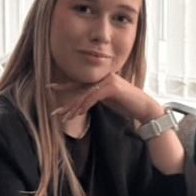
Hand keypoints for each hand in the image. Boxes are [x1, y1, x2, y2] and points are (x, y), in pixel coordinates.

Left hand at [49, 72, 164, 123]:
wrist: (145, 108)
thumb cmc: (127, 105)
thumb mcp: (108, 101)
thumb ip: (96, 98)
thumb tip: (83, 104)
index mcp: (100, 80)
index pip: (79, 83)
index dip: (65, 85)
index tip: (50, 88)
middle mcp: (102, 77)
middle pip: (79, 89)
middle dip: (67, 102)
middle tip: (55, 112)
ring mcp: (107, 80)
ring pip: (85, 94)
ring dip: (75, 108)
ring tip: (66, 118)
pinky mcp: (112, 86)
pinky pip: (93, 96)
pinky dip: (85, 105)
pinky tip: (79, 113)